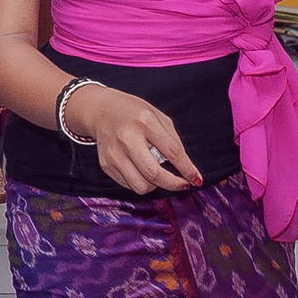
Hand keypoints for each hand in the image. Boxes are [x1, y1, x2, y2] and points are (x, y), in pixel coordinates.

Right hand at [65, 83, 199, 194]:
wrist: (100, 110)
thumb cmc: (134, 113)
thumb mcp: (158, 117)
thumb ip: (172, 140)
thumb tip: (185, 169)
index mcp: (145, 122)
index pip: (172, 152)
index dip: (187, 169)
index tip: (196, 179)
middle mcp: (127, 138)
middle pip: (154, 174)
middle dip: (173, 184)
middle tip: (182, 185)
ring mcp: (114, 153)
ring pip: (140, 186)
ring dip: (155, 186)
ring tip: (158, 174)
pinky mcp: (106, 164)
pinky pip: (129, 184)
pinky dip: (140, 182)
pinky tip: (141, 170)